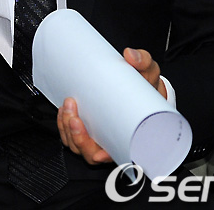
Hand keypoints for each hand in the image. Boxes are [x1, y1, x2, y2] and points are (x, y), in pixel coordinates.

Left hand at [57, 48, 165, 162]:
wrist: (142, 82)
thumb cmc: (146, 86)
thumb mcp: (149, 71)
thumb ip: (142, 61)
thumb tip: (130, 55)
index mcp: (129, 135)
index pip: (115, 156)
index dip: (103, 158)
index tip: (99, 153)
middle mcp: (111, 139)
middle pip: (90, 152)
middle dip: (78, 138)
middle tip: (75, 118)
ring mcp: (97, 133)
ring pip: (77, 144)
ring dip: (67, 129)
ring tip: (68, 107)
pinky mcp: (87, 123)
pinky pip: (70, 132)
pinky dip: (64, 124)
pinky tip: (64, 110)